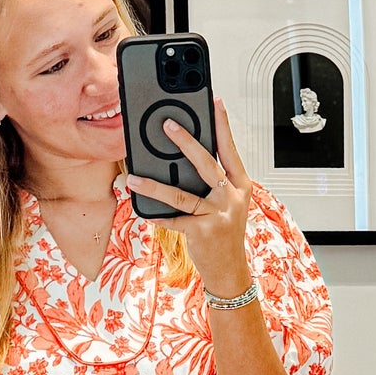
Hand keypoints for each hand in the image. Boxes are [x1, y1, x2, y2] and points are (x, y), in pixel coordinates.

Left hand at [125, 97, 252, 297]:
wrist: (230, 271)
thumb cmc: (225, 235)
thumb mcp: (228, 204)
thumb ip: (215, 183)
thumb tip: (190, 158)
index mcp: (240, 186)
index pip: (230, 150)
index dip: (223, 127)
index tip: (216, 104)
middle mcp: (231, 198)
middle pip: (207, 164)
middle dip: (187, 142)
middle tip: (168, 126)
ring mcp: (218, 215)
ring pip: (182, 195)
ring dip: (155, 186)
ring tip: (135, 177)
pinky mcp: (203, 232)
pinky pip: (175, 220)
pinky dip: (160, 217)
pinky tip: (147, 214)